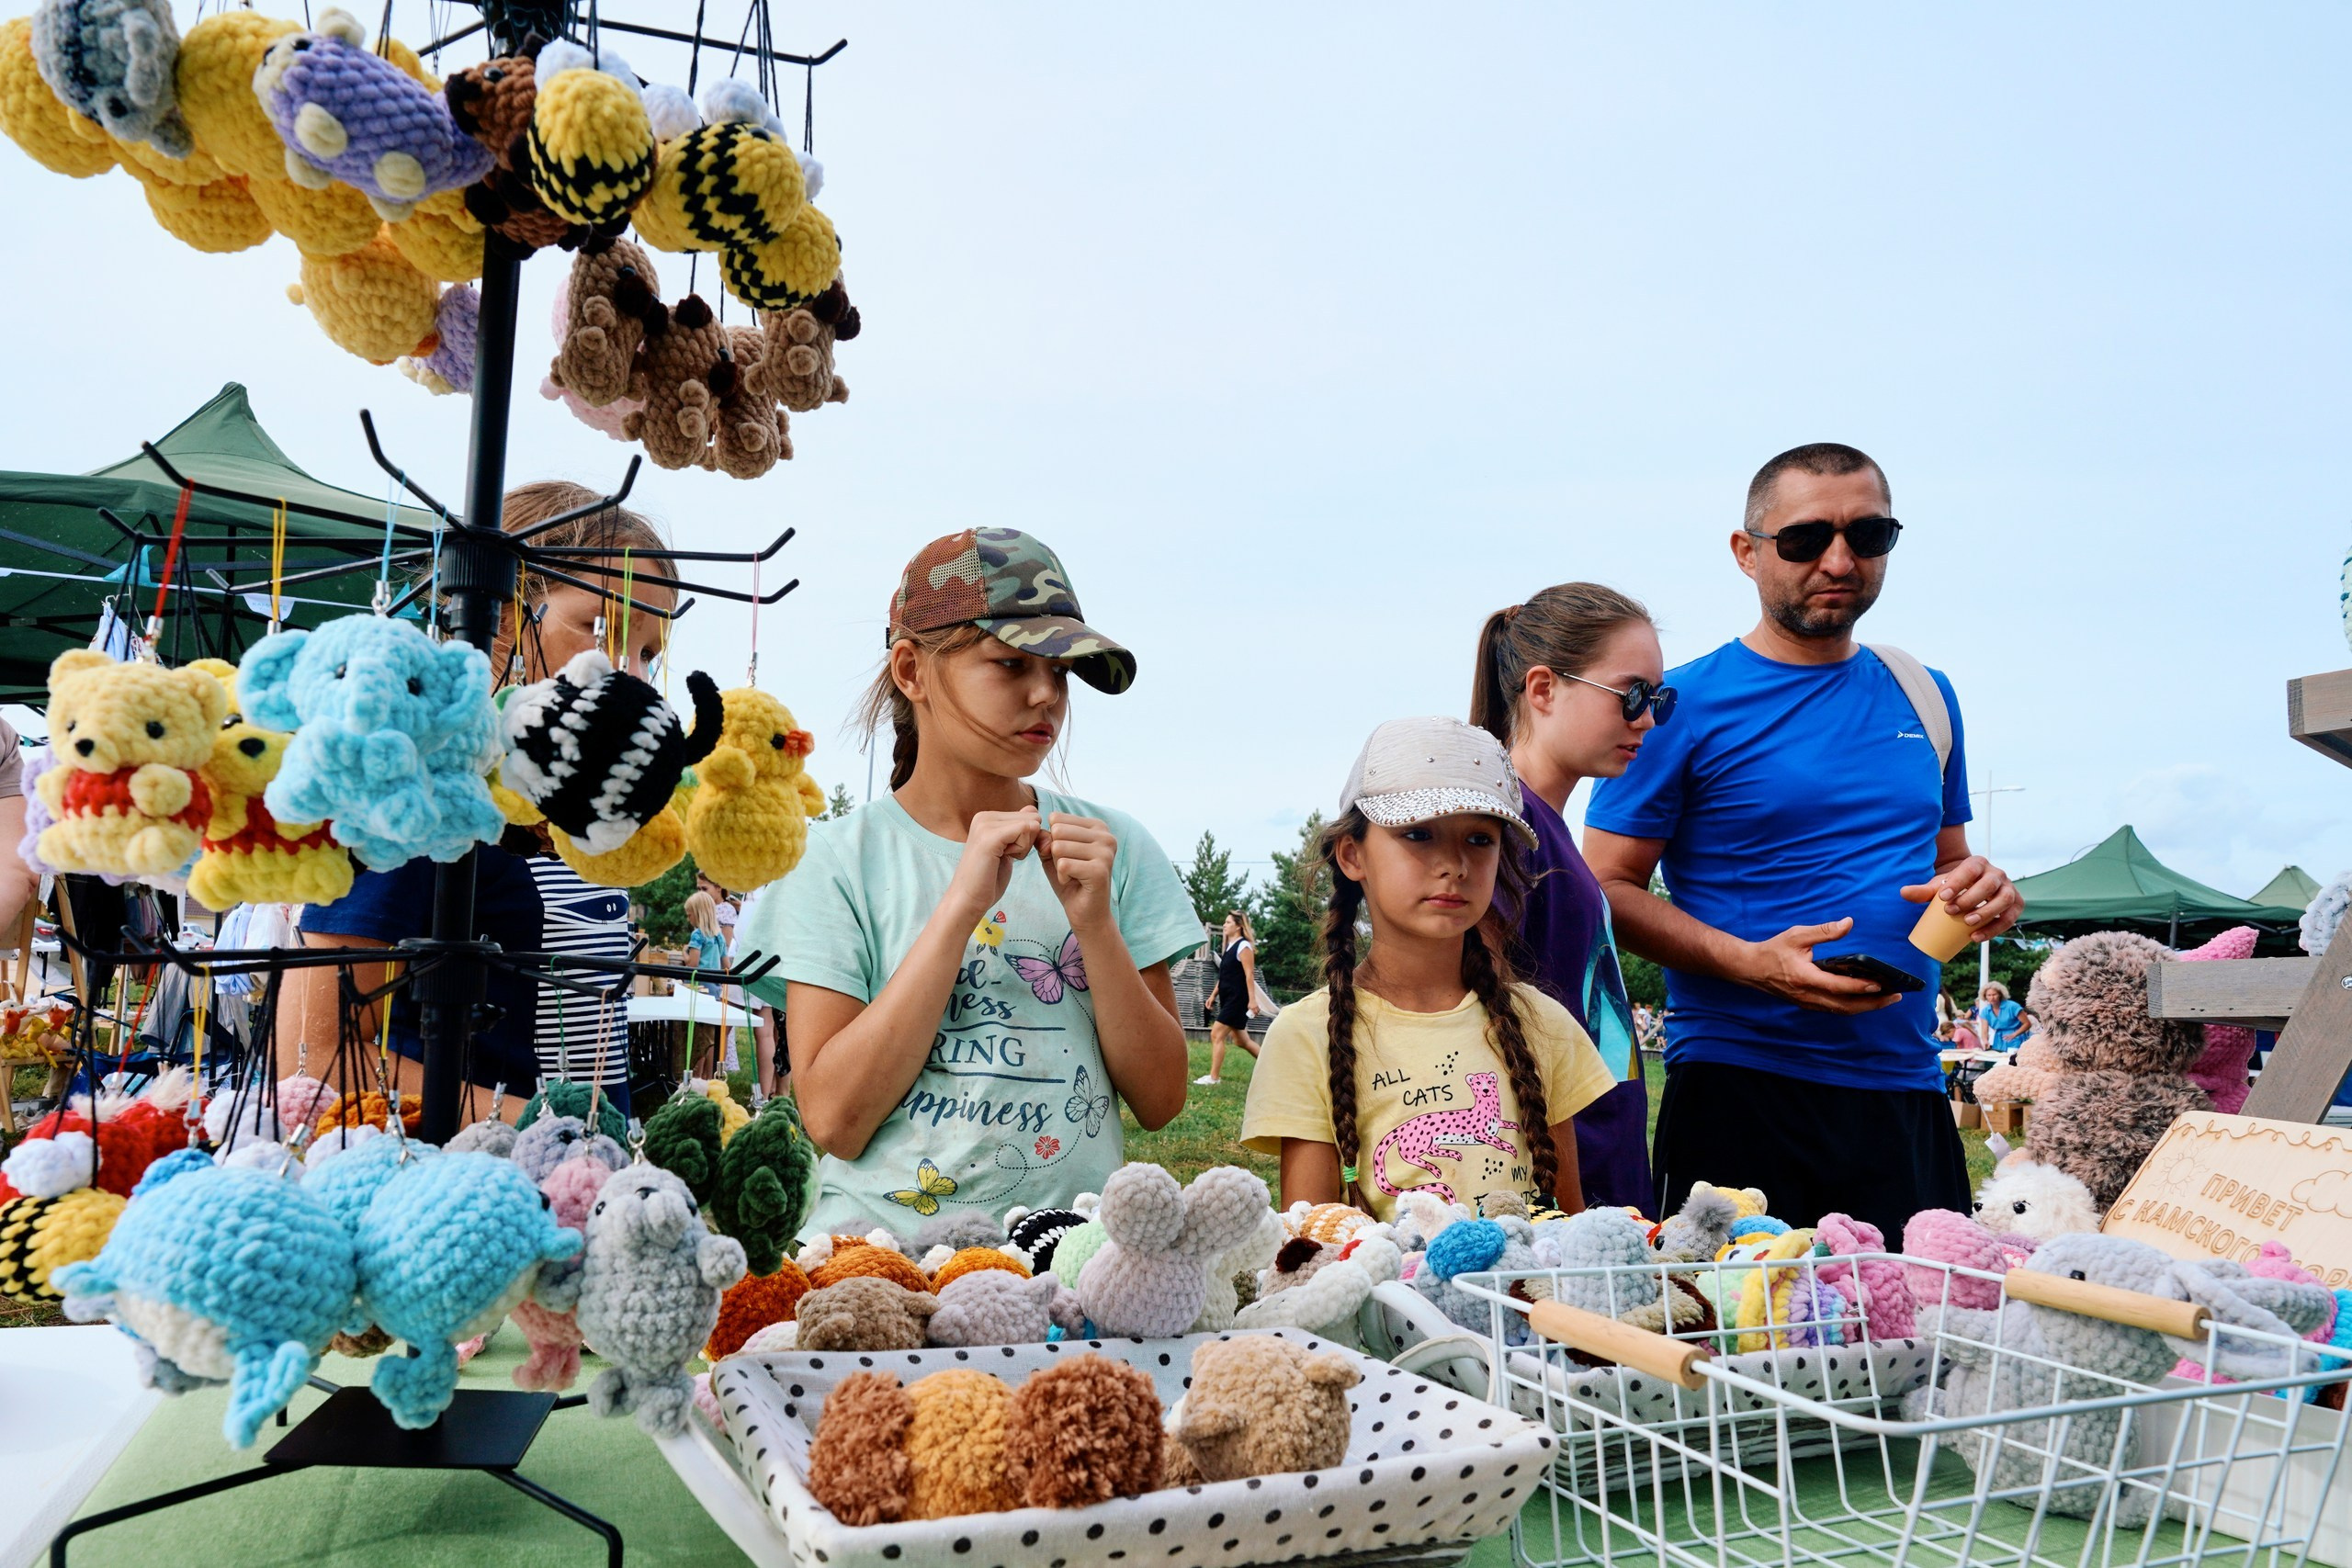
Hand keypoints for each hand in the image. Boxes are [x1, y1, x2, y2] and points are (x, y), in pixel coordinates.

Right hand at [947, 807, 1040, 920]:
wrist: (968, 899)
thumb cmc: (988, 879)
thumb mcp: (1008, 848)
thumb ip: (1019, 828)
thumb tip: (1034, 810)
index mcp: (987, 816)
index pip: (1030, 814)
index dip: (1029, 837)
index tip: (1009, 852)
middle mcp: (984, 816)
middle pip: (1032, 817)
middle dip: (1028, 841)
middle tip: (1005, 856)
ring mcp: (985, 824)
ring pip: (1030, 825)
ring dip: (1024, 847)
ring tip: (1001, 858)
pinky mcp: (989, 836)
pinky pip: (1024, 830)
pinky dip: (1021, 850)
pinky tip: (1003, 858)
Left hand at [1040, 812, 1117, 932]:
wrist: (1086, 913)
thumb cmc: (1070, 880)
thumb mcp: (1052, 854)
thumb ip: (1043, 838)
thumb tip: (1042, 834)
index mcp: (1098, 826)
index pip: (1057, 819)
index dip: (1053, 840)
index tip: (1068, 856)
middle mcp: (1106, 836)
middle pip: (1058, 831)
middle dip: (1055, 853)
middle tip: (1070, 868)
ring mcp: (1105, 852)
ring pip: (1059, 847)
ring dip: (1059, 866)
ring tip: (1073, 875)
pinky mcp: (1100, 870)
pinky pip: (1063, 865)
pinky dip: (1062, 877)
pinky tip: (1075, 882)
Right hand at [1738, 918, 1902, 1014]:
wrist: (1750, 968)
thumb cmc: (1773, 950)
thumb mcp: (1797, 935)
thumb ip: (1824, 931)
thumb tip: (1848, 923)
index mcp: (1806, 978)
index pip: (1839, 986)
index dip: (1861, 987)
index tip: (1881, 985)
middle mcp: (1808, 995)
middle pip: (1846, 1006)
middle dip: (1873, 1003)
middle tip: (1895, 997)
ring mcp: (1808, 1002)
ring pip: (1842, 1010)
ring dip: (1865, 1007)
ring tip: (1886, 999)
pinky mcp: (1808, 1004)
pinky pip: (1835, 1009)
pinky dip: (1852, 1006)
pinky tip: (1864, 999)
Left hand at [1903, 855, 2021, 939]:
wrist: (1972, 889)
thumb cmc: (1954, 886)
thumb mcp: (1939, 885)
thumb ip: (1922, 890)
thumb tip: (1903, 893)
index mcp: (1977, 863)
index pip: (1970, 869)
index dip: (1958, 882)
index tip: (1942, 897)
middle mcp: (1996, 873)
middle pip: (1988, 884)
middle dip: (1970, 899)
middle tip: (1951, 912)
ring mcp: (2009, 888)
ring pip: (2004, 899)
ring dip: (1987, 912)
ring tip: (1968, 924)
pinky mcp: (2016, 904)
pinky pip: (2010, 917)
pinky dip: (1994, 928)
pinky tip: (1976, 937)